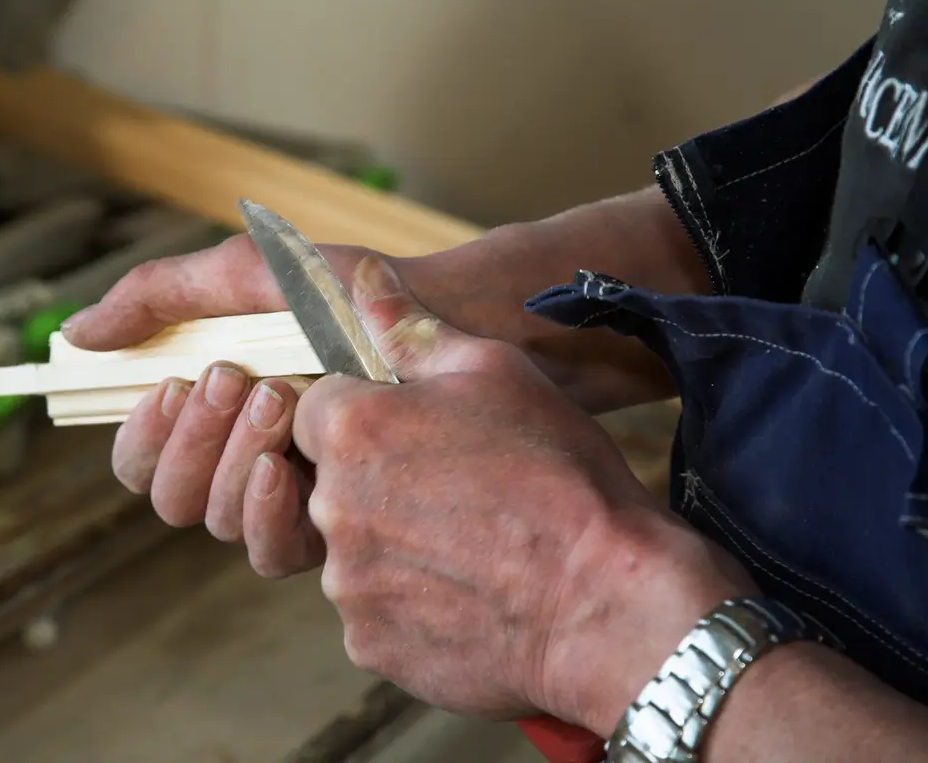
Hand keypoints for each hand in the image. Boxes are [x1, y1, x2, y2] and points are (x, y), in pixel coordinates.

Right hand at [59, 233, 384, 575]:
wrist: (430, 316)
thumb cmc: (337, 294)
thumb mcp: (243, 277)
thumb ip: (157, 297)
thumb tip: (75, 337)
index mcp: (210, 414)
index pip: (139, 458)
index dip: (141, 435)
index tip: (173, 384)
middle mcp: (238, 462)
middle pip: (169, 497)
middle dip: (192, 440)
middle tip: (234, 378)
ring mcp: (284, 496)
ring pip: (213, 520)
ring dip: (232, 459)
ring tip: (279, 395)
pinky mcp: (329, 524)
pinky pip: (269, 552)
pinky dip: (264, 513)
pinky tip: (285, 467)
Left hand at [291, 255, 755, 732]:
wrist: (609, 605)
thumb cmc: (561, 476)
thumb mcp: (497, 372)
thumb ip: (411, 329)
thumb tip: (360, 283)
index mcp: (353, 432)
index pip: (317, 411)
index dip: (368, 417)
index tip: (417, 433)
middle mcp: (332, 510)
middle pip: (331, 483)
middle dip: (378, 483)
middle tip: (458, 491)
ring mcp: (348, 585)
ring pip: (355, 551)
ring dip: (396, 546)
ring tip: (473, 546)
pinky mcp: (371, 644)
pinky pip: (377, 611)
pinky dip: (412, 603)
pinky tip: (471, 592)